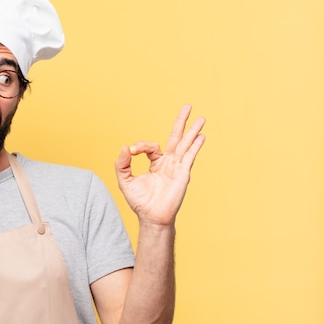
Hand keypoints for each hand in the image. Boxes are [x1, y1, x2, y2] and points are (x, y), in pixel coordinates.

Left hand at [115, 104, 205, 226]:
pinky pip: (189, 157)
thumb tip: (124, 147)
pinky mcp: (182, 174)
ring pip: (185, 145)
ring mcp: (177, 168)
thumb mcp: (125, 181)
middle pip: (176, 138)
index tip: (131, 151)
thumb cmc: (140, 202)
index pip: (152, 146)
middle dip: (181, 122)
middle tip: (187, 106)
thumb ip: (122, 164)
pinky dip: (195, 146)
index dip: (140, 146)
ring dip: (193, 131)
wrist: (151, 217)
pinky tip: (201, 136)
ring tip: (201, 118)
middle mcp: (169, 163)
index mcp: (156, 163)